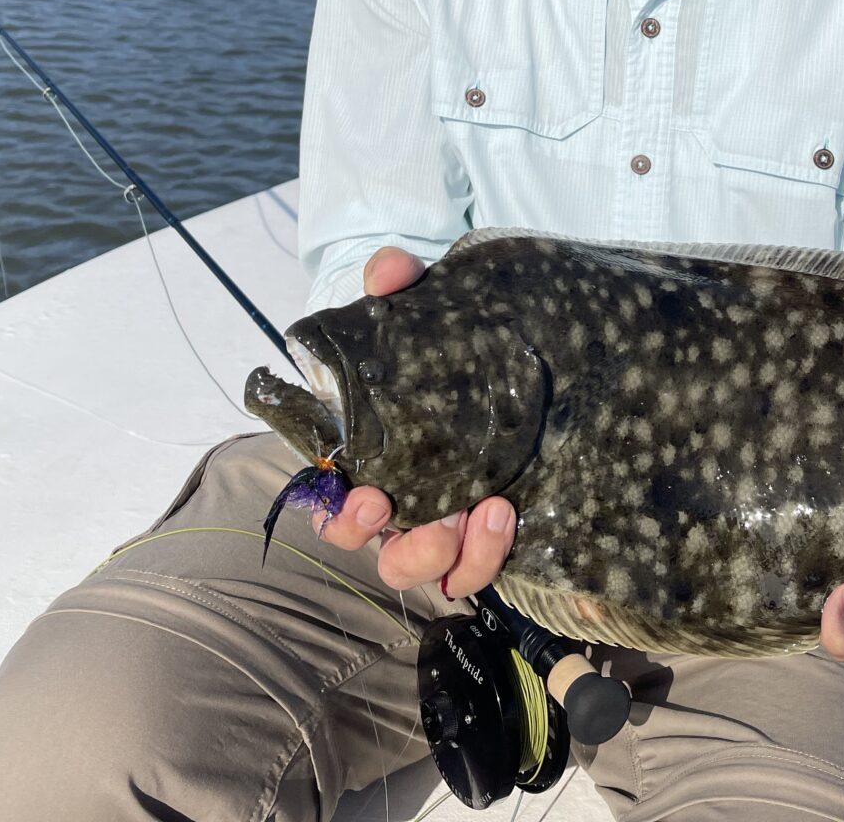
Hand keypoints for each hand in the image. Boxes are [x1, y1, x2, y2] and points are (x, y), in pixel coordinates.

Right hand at [315, 246, 518, 595]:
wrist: (491, 347)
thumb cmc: (433, 340)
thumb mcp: (415, 309)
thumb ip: (398, 284)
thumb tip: (390, 269)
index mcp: (365, 461)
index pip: (334, 507)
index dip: (342, 518)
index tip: (370, 498)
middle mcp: (402, 503)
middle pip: (386, 557)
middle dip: (409, 549)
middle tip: (438, 517)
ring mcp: (448, 520)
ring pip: (436, 572)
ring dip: (456, 555)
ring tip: (492, 510)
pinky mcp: (489, 528)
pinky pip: (479, 566)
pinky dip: (488, 554)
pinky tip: (510, 513)